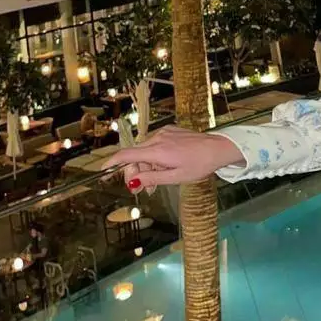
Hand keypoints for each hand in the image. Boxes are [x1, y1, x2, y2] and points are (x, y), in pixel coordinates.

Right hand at [114, 126, 243, 189]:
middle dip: (134, 173)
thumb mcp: (175, 177)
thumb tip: (133, 181)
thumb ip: (151, 178)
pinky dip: (154, 157)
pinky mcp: (171, 130)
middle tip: (141, 190)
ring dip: (145, 167)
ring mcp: (165, 132)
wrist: (218, 148)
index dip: (112, 163)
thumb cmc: (199, 165)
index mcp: (158, 151)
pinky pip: (155, 144)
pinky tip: (163, 167)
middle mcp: (158, 138)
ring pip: (145, 151)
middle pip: (135, 156)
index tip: (102, 172)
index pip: (126, 155)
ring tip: (156, 182)